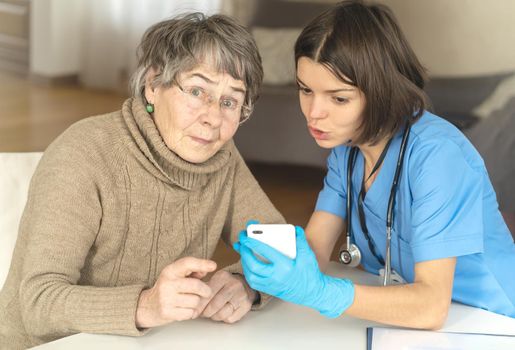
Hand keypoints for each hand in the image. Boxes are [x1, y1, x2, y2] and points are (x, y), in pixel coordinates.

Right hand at [135, 257, 216, 327]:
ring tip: (190, 302)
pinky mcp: (167, 312)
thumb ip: (193, 271)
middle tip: (206, 292)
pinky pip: (190, 313)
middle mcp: (167, 283)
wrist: (148, 306)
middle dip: (206, 290)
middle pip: (196, 285)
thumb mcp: (177, 276)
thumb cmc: (168, 289)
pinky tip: (184, 309)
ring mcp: (166, 298)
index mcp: (170, 271)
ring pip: (195, 301)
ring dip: (196, 303)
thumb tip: (208, 268)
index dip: (202, 263)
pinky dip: (191, 313)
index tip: (213, 266)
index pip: (187, 263)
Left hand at [195, 270, 256, 322]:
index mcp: (222, 277)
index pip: (207, 294)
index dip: (199, 305)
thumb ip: (202, 289)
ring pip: (222, 314)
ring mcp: (241, 295)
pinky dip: (224, 319)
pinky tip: (223, 313)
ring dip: (214, 317)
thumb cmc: (226, 284)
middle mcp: (233, 285)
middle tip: (203, 313)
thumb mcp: (214, 280)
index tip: (194, 311)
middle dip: (205, 312)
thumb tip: (190, 303)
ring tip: (212, 313)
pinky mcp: (246, 305)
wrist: (246, 283)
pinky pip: (230, 319)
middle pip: (214, 306)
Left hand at [234, 226, 353, 317]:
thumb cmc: (310, 274)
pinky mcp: (270, 290)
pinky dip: (248, 272)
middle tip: (241, 242)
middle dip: (244, 252)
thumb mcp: (308, 256)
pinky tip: (248, 265)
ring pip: (251, 275)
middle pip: (253, 264)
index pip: (265, 252)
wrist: (313, 293)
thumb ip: (301, 241)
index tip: (246, 236)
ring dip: (244, 262)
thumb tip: (296, 229)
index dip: (253, 242)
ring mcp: (272, 285)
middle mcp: (276, 277)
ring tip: (242, 251)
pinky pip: (254, 282)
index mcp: (284, 266)